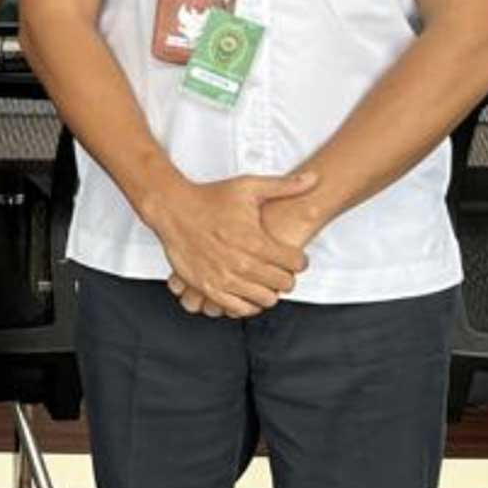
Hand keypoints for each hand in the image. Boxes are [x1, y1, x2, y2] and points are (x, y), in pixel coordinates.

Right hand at [137, 172, 319, 317]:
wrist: (173, 209)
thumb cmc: (209, 198)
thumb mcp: (249, 187)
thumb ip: (284, 186)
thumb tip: (314, 179)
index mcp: (255, 242)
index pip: (295, 263)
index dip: (299, 260)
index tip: (294, 257)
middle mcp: (242, 264)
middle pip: (283, 284)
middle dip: (286, 276)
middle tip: (280, 269)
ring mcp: (224, 279)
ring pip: (265, 300)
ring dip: (269, 291)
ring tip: (264, 280)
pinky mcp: (209, 288)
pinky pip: (239, 308)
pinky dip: (248, 303)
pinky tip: (248, 290)